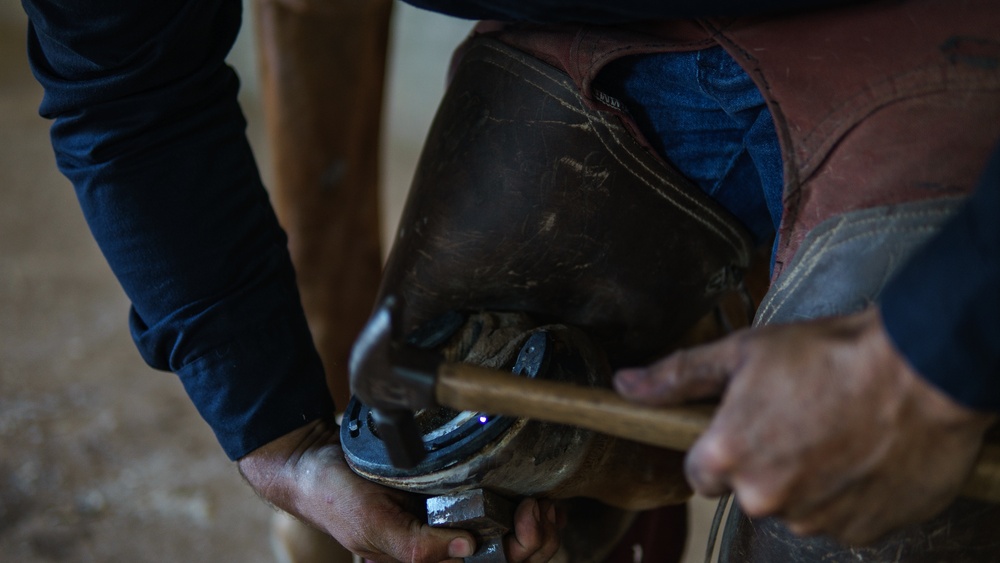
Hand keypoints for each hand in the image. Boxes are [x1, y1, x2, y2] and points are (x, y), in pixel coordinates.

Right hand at [238, 418, 560, 561]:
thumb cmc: (339, 500)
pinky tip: (539, 493)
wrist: (317, 464)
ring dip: (541, 524)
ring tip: (545, 500)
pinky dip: (529, 508)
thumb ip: (416, 546)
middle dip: (540, 536)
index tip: (530, 514)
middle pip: (514, 558)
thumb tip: (465, 549)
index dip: (524, 547)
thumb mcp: (372, 526)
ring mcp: (456, 525)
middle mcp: (448, 550)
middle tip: (542, 505)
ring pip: (517, 541)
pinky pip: (504, 514)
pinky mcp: (458, 498)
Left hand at [614, 307, 995, 544]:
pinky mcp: (861, 532)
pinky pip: (840, 518)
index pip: (700, 475)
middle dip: (767, 462)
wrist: (920, 370)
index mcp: (727, 457)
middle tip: (799, 419)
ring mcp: (815, 519)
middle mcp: (764, 498)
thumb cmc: (829, 354)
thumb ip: (678, 376)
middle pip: (750, 490)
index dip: (721, 447)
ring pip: (796, 506)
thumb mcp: (742, 352)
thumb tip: (625, 385)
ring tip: (837, 432)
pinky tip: (863, 455)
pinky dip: (848, 495)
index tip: (746, 426)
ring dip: (809, 479)